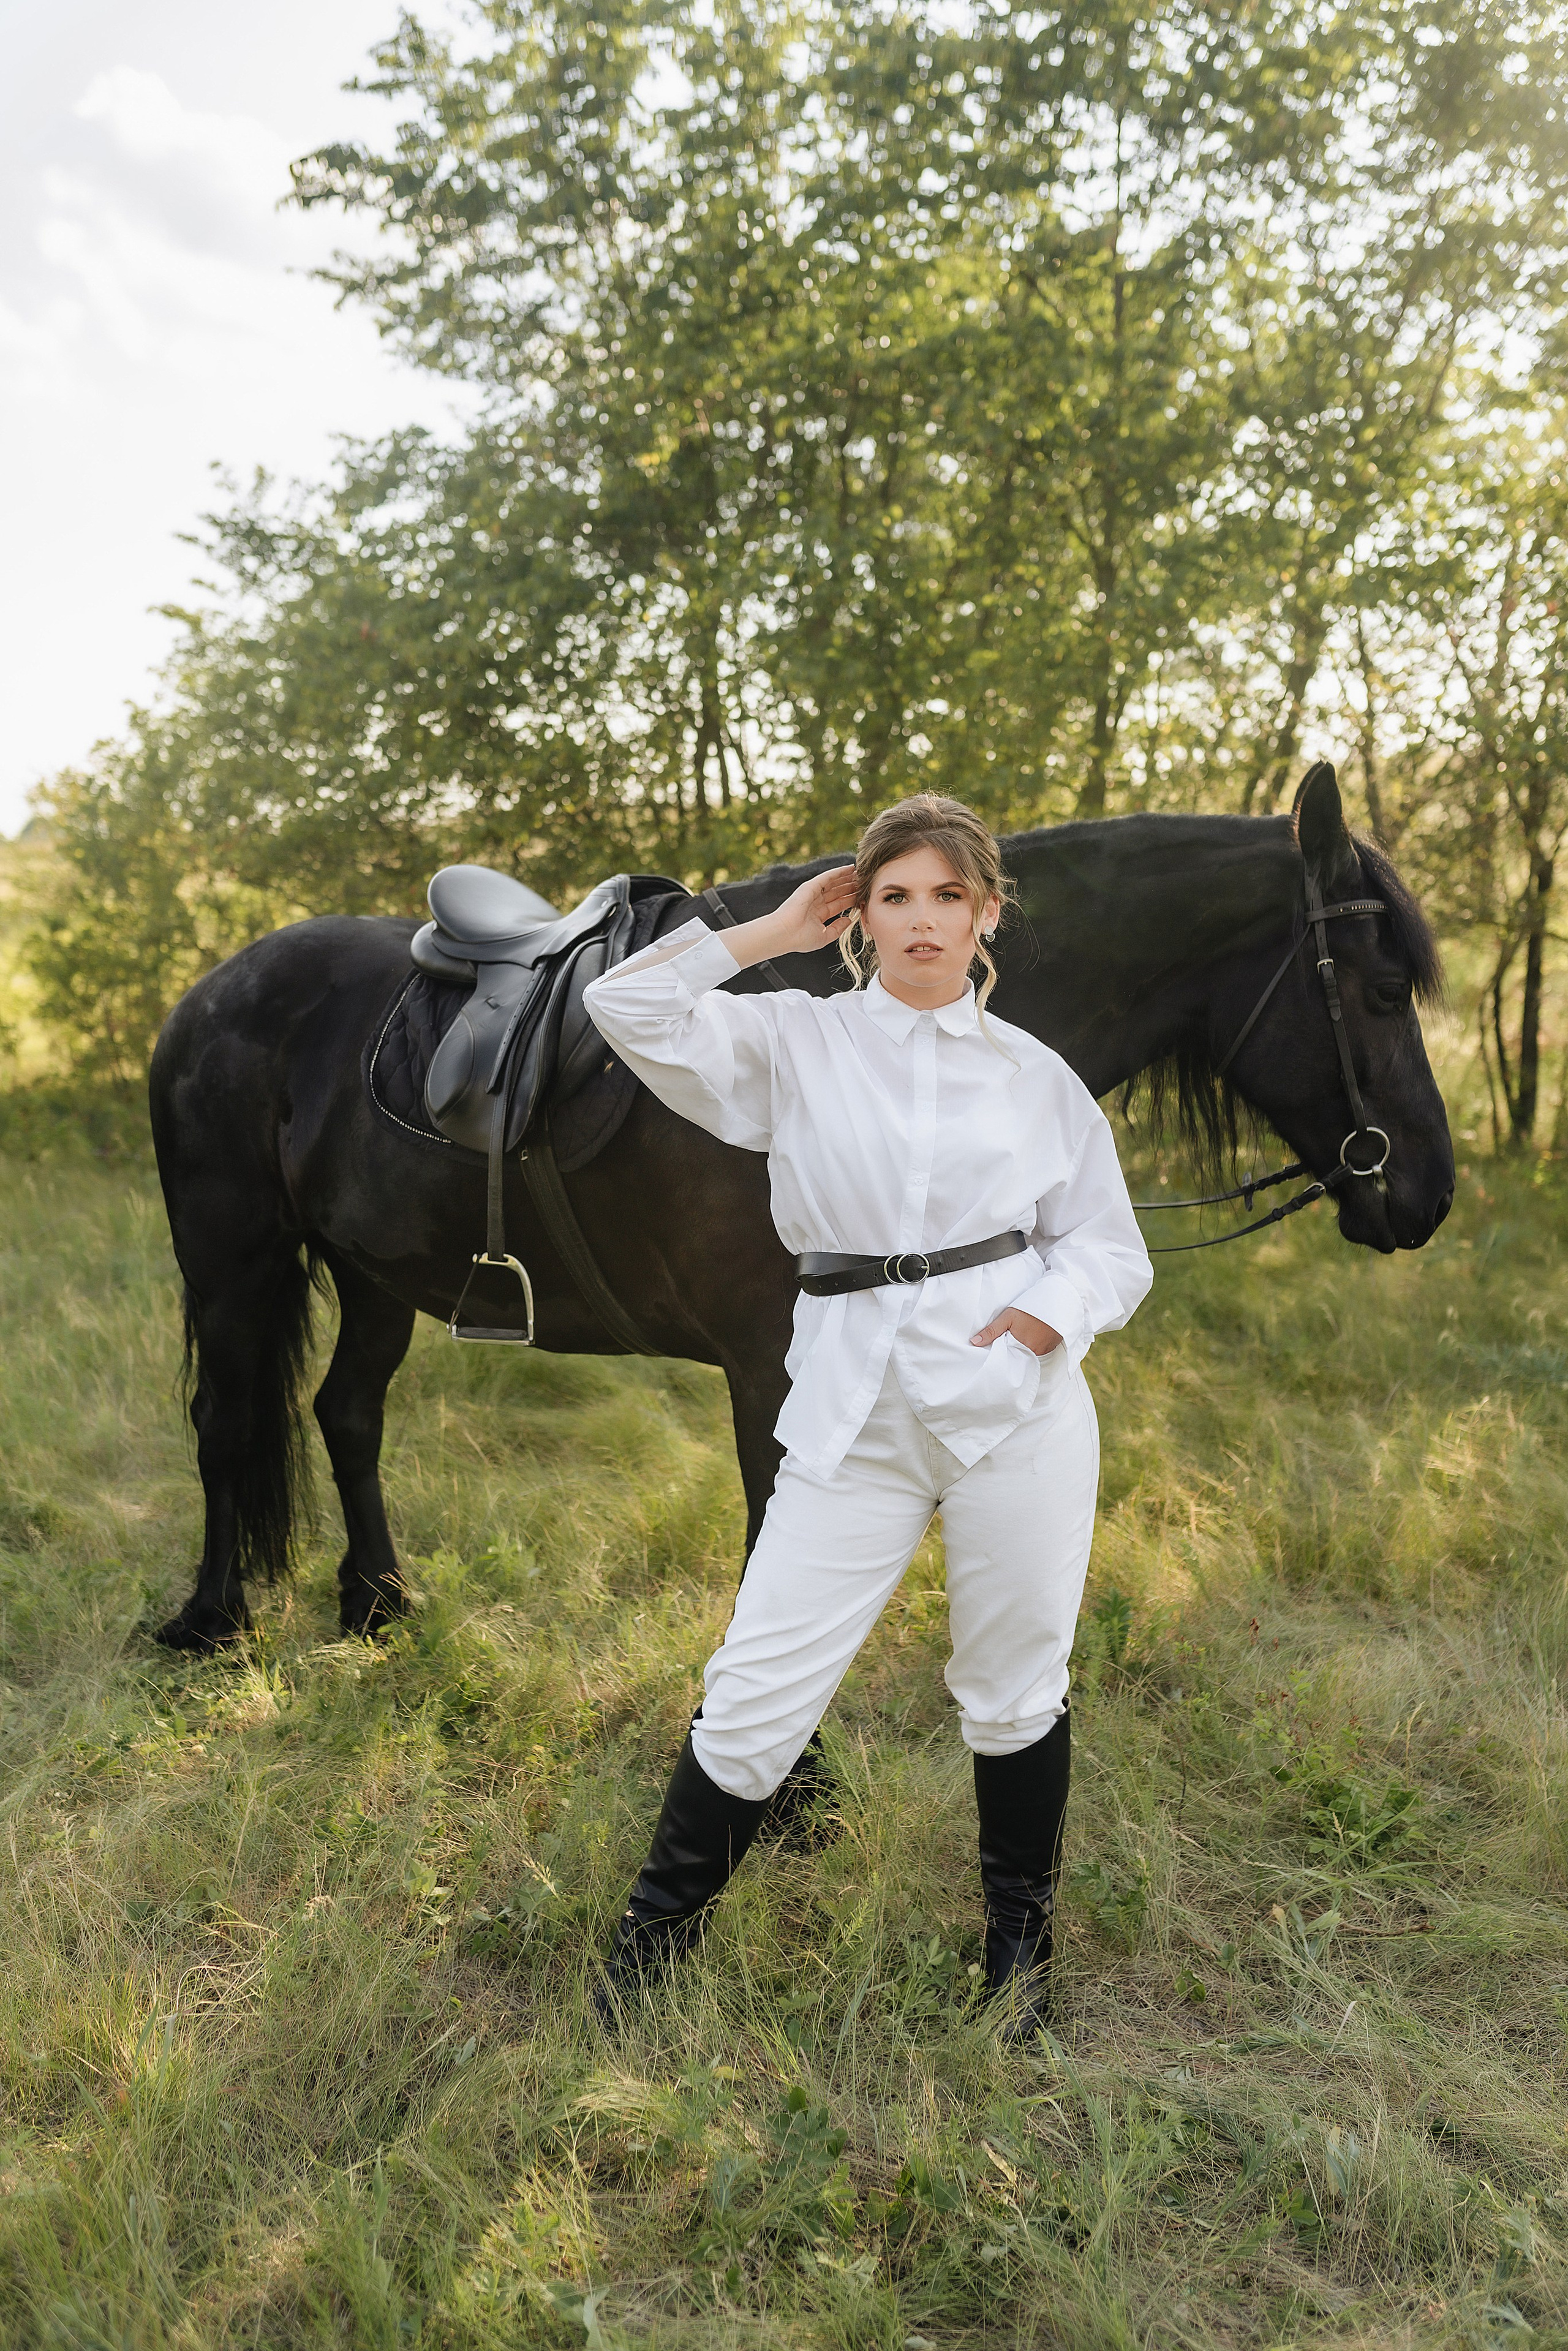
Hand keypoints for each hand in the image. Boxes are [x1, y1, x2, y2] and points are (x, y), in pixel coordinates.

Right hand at [719, 865, 857, 968]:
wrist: (784, 934)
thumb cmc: (800, 939)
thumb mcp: (824, 936)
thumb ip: (838, 928)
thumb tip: (850, 920)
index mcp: (819, 914)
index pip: (839, 904)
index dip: (851, 899)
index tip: (863, 895)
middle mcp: (816, 902)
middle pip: (838, 892)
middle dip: (851, 886)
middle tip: (866, 881)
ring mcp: (813, 893)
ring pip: (834, 883)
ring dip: (847, 877)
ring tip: (861, 872)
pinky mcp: (810, 887)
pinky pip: (827, 877)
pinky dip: (838, 872)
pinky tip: (849, 868)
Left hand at [971, 1308, 1062, 1355]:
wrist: (1056, 1302)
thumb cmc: (1030, 1310)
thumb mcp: (1008, 1317)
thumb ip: (991, 1331)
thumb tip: (974, 1343)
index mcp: (1020, 1347)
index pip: (1005, 1360)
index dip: (999, 1357)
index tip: (991, 1356)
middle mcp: (1032, 1353)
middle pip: (1016, 1359)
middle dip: (1009, 1356)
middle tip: (1003, 1347)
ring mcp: (1043, 1352)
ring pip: (1026, 1356)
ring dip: (1020, 1352)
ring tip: (1015, 1343)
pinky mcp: (1050, 1349)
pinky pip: (1036, 1354)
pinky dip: (1030, 1349)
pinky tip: (1027, 1341)